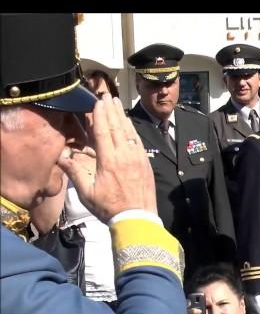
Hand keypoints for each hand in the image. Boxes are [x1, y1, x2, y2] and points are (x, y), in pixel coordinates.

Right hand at [57, 94, 157, 222]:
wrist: (137, 218)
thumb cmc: (110, 208)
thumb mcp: (87, 193)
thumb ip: (74, 172)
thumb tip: (59, 156)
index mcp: (109, 161)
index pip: (103, 132)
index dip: (100, 115)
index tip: (98, 101)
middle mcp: (125, 155)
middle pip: (117, 127)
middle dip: (111, 110)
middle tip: (107, 95)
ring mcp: (137, 158)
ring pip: (129, 132)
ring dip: (122, 116)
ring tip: (117, 103)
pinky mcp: (145, 163)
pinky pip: (138, 141)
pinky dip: (132, 130)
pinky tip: (128, 124)